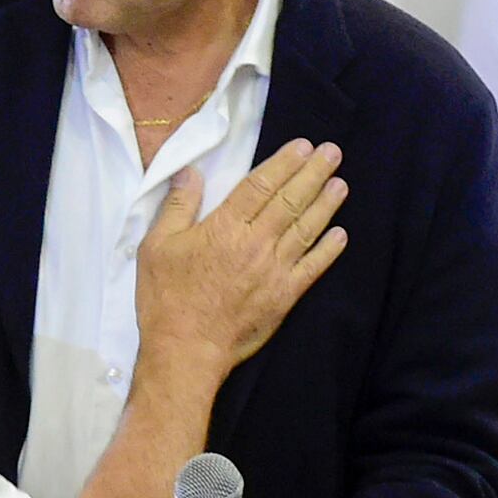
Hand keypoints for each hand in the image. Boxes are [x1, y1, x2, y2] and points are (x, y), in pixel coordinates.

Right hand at [133, 138, 347, 370]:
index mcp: (224, 228)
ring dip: (325, 204)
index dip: (284, 163)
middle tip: (332, 152)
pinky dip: (328, 250)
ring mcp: (274, 271)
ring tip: (341, 184)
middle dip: (313, 173)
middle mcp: (255, 244)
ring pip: (305, 229)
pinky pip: (312, 268)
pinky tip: (341, 235)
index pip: (260, 185)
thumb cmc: (166, 299)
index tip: (302, 146)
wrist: (186, 351)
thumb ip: (177, 207)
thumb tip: (191, 172)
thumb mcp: (156, 247)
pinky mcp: (284, 297)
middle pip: (289, 201)